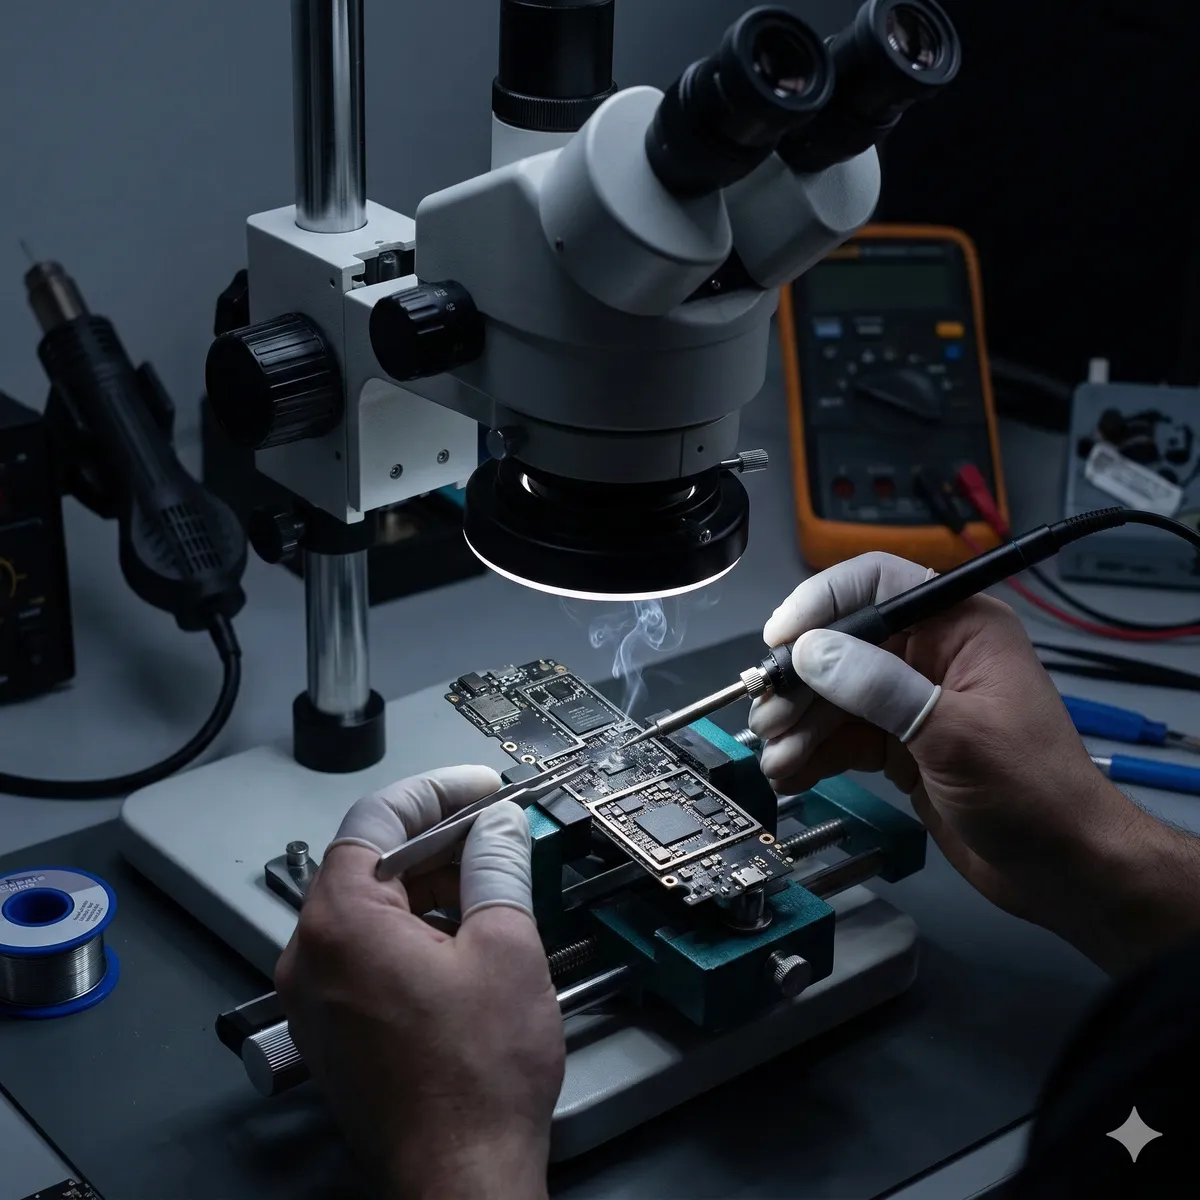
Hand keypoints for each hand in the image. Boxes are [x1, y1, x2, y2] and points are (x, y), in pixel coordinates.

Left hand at [275, 766, 562, 1199]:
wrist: (459, 1180)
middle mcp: (311, 956)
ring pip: (372, 907)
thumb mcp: (505, 948)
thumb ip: (497, 867)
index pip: (377, 818)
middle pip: (371, 862)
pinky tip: (467, 935)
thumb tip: (497, 827)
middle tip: (497, 832)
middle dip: (439, 840)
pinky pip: (368, 951)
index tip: (478, 789)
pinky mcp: (334, 1027)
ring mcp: (316, 996)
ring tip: (493, 883)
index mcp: (341, 923)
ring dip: (430, 885)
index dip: (436, 792)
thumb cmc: (475, 1083)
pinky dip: (415, 928)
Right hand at [750, 552, 1199, 974]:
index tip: (780, 639)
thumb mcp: (955, 735)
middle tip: (770, 717)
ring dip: (800, 725)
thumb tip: (812, 651)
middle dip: (801, 683)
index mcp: (960, 627)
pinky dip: (813, 753)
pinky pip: (842, 736)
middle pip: (843, 645)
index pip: (877, 584)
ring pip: (834, 695)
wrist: (1064, 869)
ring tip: (779, 758)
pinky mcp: (900, 745)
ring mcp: (912, 701)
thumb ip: (880, 688)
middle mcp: (932, 654)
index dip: (822, 602)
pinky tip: (792, 773)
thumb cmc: (1034, 792)